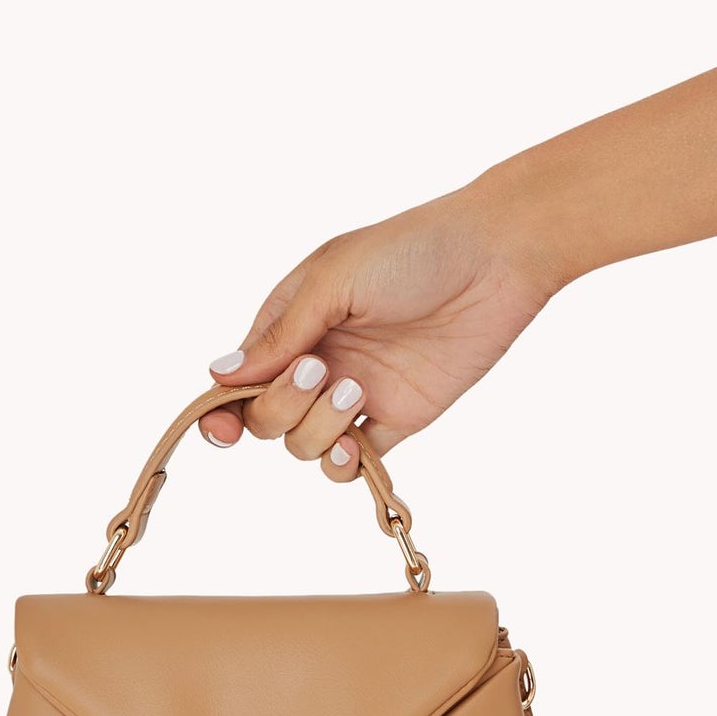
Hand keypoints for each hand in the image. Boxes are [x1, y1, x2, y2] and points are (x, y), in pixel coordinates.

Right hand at [200, 173, 561, 479]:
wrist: (497, 260)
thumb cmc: (413, 250)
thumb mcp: (333, 280)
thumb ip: (280, 334)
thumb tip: (219, 375)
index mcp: (292, 321)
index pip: (238, 377)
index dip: (221, 409)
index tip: (222, 427)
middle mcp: (317, 360)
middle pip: (266, 417)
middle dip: (283, 404)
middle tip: (321, 370)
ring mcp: (354, 393)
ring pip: (305, 444)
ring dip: (320, 427)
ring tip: (358, 390)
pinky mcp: (396, 417)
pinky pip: (355, 461)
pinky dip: (346, 464)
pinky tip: (357, 445)